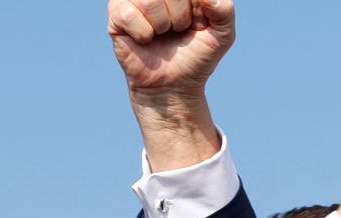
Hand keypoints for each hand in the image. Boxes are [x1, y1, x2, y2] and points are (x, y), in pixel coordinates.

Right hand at [108, 0, 234, 96]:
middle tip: (178, 29)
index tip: (198, 22)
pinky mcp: (116, 13)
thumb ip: (224, 9)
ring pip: (149, 0)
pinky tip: (145, 39)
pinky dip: (144, 34)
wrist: (174, 85)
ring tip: (162, 34)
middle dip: (180, 17)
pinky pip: (130, 15)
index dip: (192, 8)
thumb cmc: (197, 56)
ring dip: (162, 25)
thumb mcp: (222, 35)